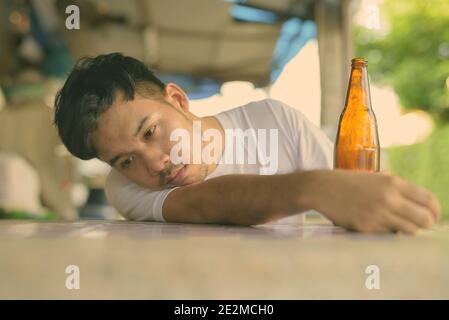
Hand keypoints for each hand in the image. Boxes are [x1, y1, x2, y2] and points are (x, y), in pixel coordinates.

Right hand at [302, 170, 440, 233]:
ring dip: (405, 228)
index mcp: (393, 183)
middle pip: (424, 219)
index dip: (435, 210)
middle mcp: (388, 198)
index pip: (428, 200)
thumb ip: (397, 188)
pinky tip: (375, 222)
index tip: (432, 214)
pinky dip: (386, 231)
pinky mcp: (366, 227)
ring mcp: (377, 214)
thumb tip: (419, 203)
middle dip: (424, 223)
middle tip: (416, 222)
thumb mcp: (376, 178)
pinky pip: (387, 235)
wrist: (322, 188)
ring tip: (394, 222)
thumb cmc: (349, 182)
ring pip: (408, 230)